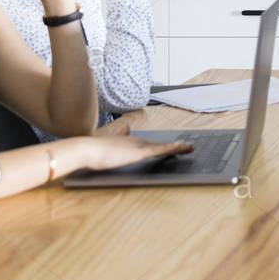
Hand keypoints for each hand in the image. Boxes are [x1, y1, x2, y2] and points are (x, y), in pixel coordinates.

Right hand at [77, 122, 194, 171]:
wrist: (88, 150)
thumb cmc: (96, 151)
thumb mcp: (111, 144)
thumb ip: (120, 136)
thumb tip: (126, 127)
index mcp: (132, 141)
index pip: (153, 144)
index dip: (166, 146)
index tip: (178, 145)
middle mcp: (138, 141)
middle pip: (161, 145)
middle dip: (176, 147)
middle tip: (190, 147)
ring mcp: (139, 146)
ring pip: (163, 147)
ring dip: (178, 148)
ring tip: (191, 148)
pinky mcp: (138, 152)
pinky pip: (159, 150)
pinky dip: (171, 148)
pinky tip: (180, 147)